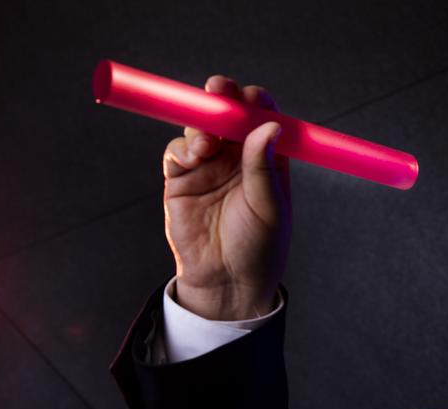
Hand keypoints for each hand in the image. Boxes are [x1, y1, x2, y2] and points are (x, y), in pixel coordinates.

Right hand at [162, 75, 291, 319]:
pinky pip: (178, 150)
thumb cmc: (258, 248)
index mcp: (267, 160)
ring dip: (202, 123)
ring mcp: (208, 166)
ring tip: (207, 142)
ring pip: (200, 127)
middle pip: (228, 115)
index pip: (262, 120)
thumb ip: (263, 166)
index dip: (257, 103)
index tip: (253, 97)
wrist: (226, 282)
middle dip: (224, 98)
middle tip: (219, 88)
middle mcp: (237, 158)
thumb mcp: (269, 207)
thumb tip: (269, 126)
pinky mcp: (181, 178)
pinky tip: (193, 154)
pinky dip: (183, 146)